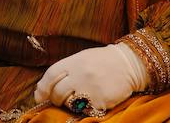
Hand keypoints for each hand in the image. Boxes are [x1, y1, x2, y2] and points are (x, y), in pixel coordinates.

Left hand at [34, 44, 149, 111]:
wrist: (129, 63)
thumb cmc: (102, 61)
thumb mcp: (82, 58)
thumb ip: (63, 70)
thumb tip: (41, 88)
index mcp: (75, 62)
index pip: (51, 76)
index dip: (42, 88)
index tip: (40, 96)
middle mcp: (81, 75)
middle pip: (57, 93)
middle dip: (54, 99)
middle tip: (58, 100)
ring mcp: (91, 89)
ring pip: (69, 103)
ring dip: (69, 104)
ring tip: (77, 97)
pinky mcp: (101, 101)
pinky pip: (86, 110)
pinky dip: (85, 108)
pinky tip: (93, 99)